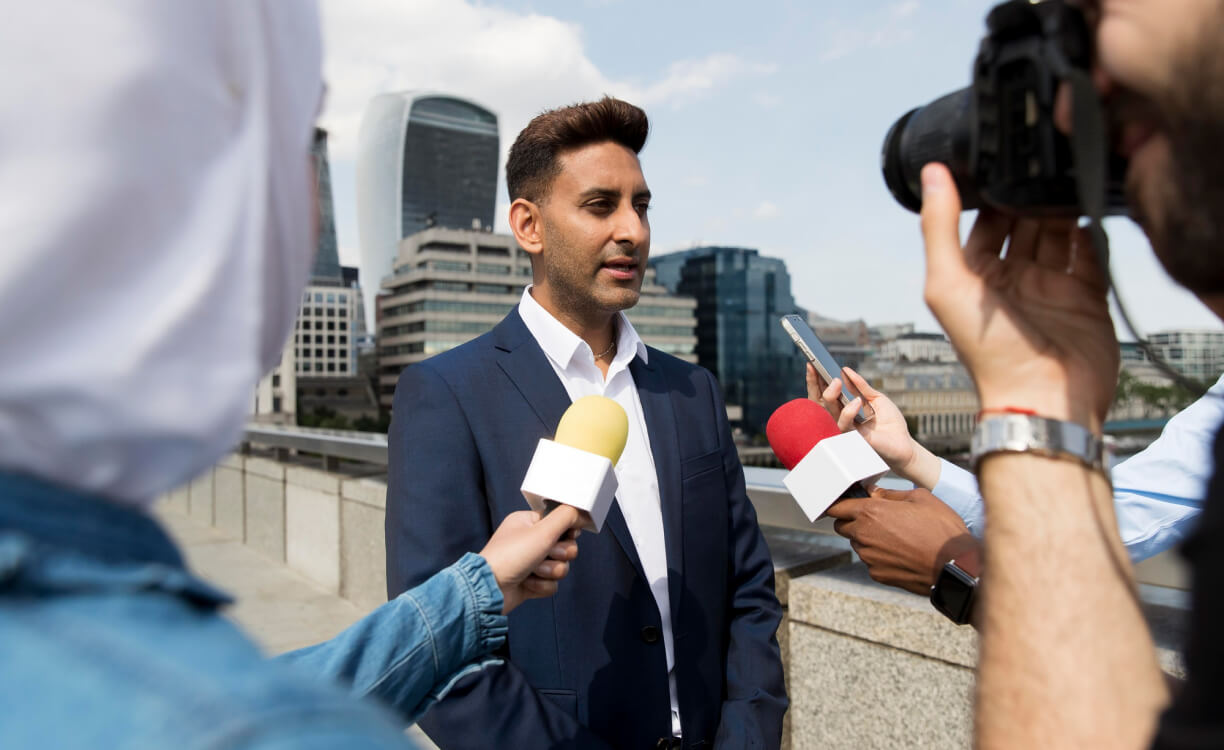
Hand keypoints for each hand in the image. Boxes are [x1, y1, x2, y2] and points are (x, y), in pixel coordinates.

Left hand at [479, 506, 580, 613]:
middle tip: (545, 553)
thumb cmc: (509, 557)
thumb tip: (582, 512)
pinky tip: (527, 583)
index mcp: (529, 522)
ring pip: (561, 566)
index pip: (561, 521)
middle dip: (558, 554)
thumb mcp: (542, 531)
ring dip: (549, 571)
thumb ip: (566, 516)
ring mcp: (530, 563)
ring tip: (532, 570)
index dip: (568, 530)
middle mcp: (530, 541)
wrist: (490, 589)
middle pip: (565, 546)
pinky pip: (552, 584)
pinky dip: (542, 585)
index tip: (568, 535)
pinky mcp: (531, 582)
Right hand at [805, 364, 941, 488]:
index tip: (812, 363)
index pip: (826, 393)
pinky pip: (844, 424)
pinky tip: (857, 401)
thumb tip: (845, 371)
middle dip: (816, 384)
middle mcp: (841, 417)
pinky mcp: (852, 438)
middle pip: (821, 401)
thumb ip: (861, 386)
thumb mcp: (876, 398)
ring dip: (831, 394)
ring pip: (829, 411)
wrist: (904, 443)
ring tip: (837, 381)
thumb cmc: (890, 422)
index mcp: (844, 408)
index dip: (816, 380)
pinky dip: (849, 411)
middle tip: (818, 368)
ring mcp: (845, 428)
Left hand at [825, 487, 977, 594]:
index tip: (844, 503)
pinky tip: (901, 553)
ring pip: (857, 544)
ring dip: (867, 539)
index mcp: (871, 512)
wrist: (956, 566)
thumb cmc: (941, 529)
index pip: (837, 507)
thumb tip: (875, 493)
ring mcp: (869, 557)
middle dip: (852, 521)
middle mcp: (864, 535)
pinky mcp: (878, 574)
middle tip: (874, 518)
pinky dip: (880, 556)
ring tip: (895, 536)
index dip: (839, 504)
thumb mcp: (920, 498)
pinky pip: (871, 561)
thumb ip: (891, 495)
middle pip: (841, 526)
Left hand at [919, 163, 1117, 430]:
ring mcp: (1050, 286)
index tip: (1001, 160)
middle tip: (1043, 165)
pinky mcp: (1086, 296)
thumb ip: (939, 228)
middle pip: (1024, 222)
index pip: (984, 221)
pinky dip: (1092, 231)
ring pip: (1058, 232)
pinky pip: (1092, 254)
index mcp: (974, 275)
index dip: (992, 193)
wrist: (1045, 399)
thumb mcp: (949, 284)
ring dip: (1062, 207)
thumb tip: (932, 172)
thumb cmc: (987, 352)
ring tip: (1068, 178)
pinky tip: (1091, 208)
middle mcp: (1011, 278)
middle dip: (1031, 196)